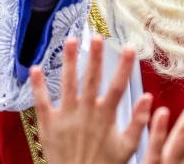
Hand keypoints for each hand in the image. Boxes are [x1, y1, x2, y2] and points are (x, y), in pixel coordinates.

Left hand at [30, 37, 153, 163]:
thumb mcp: (128, 147)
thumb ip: (138, 122)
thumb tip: (148, 99)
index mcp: (105, 116)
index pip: (117, 86)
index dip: (124, 67)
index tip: (129, 48)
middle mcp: (85, 112)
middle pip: (91, 79)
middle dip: (95, 57)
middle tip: (96, 36)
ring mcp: (66, 117)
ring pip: (68, 84)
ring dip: (70, 62)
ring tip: (71, 41)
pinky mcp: (49, 125)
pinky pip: (42, 102)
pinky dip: (38, 86)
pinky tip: (36, 69)